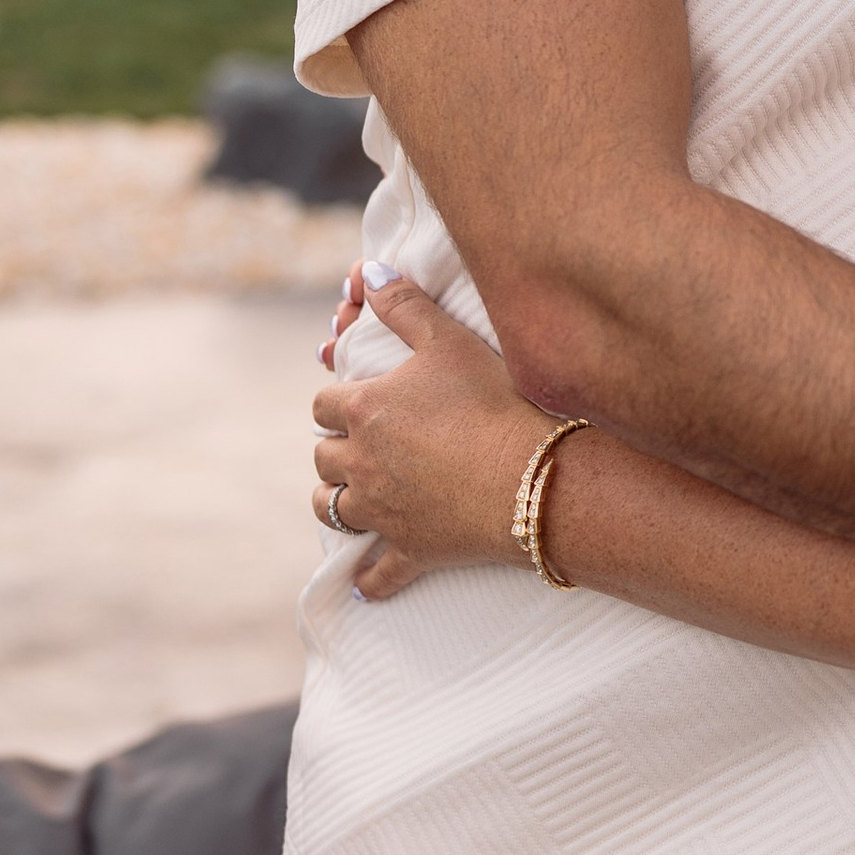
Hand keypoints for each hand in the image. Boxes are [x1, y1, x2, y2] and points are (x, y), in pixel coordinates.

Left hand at [312, 274, 548, 602]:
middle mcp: (360, 463)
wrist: (533, 476)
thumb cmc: (494, 401)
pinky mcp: (410, 550)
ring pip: (332, 511)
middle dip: (334, 449)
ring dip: (336, 502)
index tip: (354, 400)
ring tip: (351, 495)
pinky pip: (379, 574)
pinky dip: (370, 579)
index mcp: (364, 410)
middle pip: (321, 458)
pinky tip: (365, 584)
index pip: (323, 404)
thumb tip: (370, 270)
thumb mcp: (449, 340)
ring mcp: (382, 512)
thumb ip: (405, 304)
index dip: (336, 401)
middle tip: (358, 444)